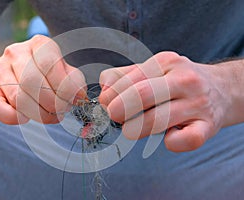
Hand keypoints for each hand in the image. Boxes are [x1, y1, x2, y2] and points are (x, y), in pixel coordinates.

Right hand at [0, 35, 86, 124]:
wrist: (13, 75)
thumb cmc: (45, 74)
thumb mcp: (64, 72)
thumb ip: (74, 81)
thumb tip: (79, 96)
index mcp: (39, 44)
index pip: (50, 65)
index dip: (63, 89)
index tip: (71, 101)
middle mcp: (16, 52)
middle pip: (34, 83)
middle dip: (52, 104)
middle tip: (60, 112)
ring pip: (19, 98)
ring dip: (39, 114)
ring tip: (49, 115)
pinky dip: (15, 118)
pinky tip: (26, 117)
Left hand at [99, 51, 230, 151]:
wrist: (221, 89)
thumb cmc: (177, 82)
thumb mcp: (154, 70)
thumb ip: (124, 76)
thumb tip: (103, 91)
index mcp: (166, 62)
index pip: (129, 80)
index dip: (110, 97)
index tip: (105, 106)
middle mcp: (184, 79)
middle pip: (142, 95)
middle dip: (119, 111)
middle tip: (115, 118)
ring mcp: (198, 103)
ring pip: (157, 120)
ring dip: (137, 129)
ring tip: (135, 128)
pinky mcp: (208, 126)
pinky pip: (185, 140)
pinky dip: (170, 143)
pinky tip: (168, 136)